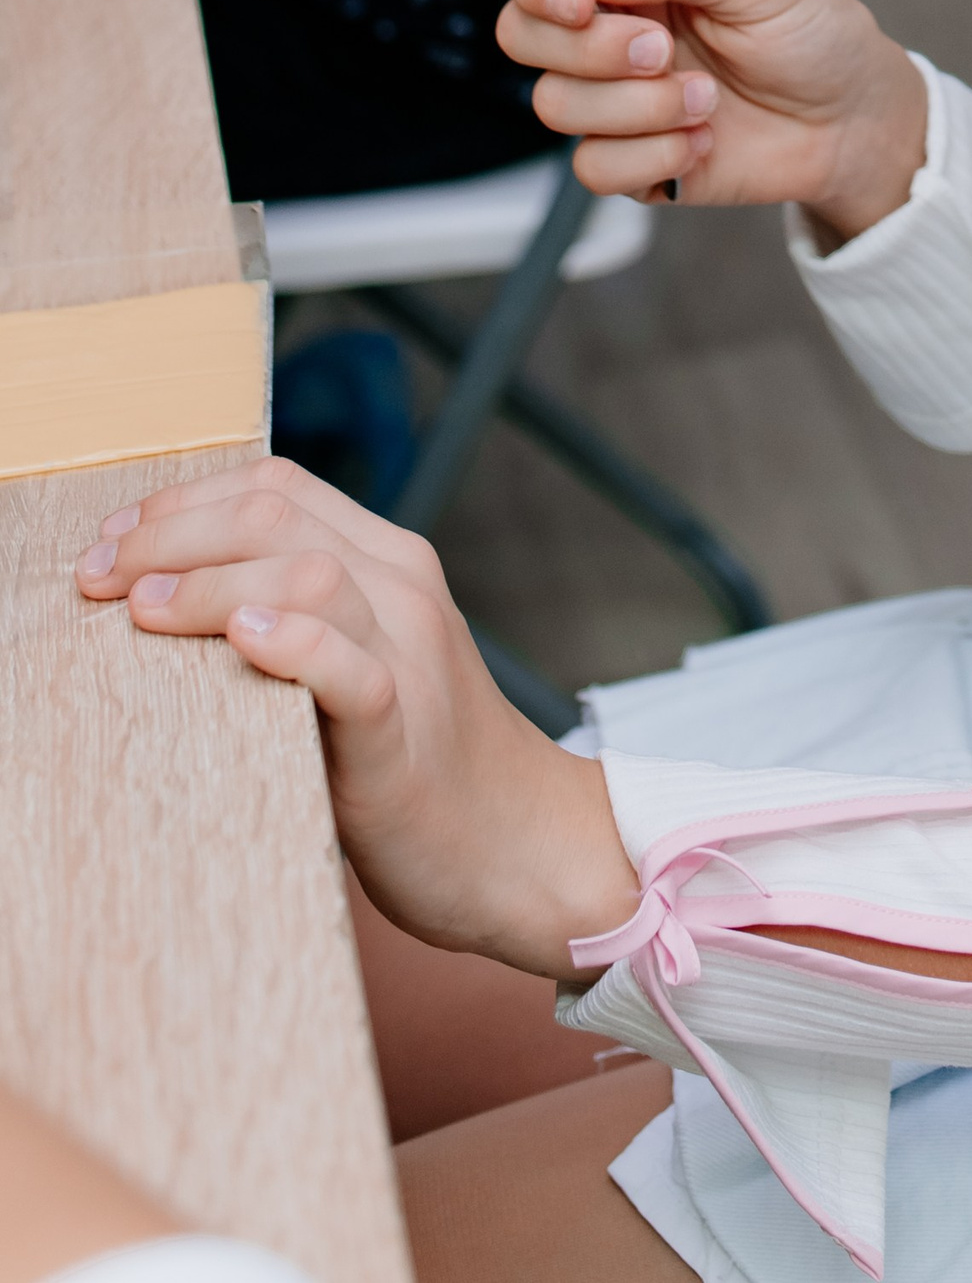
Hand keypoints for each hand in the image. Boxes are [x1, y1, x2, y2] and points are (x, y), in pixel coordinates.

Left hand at [71, 454, 635, 974]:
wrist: (515, 842)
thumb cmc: (416, 759)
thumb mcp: (361, 661)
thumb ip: (299, 618)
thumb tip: (170, 599)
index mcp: (391, 564)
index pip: (278, 489)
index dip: (183, 502)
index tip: (112, 539)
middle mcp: (403, 591)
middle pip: (277, 517)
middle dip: (170, 535)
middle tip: (97, 576)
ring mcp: (410, 654)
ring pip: (308, 574)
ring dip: (208, 583)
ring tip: (141, 608)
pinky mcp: (402, 731)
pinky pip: (349, 667)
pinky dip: (292, 642)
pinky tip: (242, 638)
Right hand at [497, 0, 930, 236]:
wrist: (852, 121)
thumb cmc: (814, 31)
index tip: (583, 1)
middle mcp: (608, 24)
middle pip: (517, 31)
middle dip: (587, 49)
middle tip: (663, 51)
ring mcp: (612, 95)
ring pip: (552, 104)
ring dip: (636, 107)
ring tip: (706, 100)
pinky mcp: (628, 157)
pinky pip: (591, 167)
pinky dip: (651, 157)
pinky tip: (703, 141)